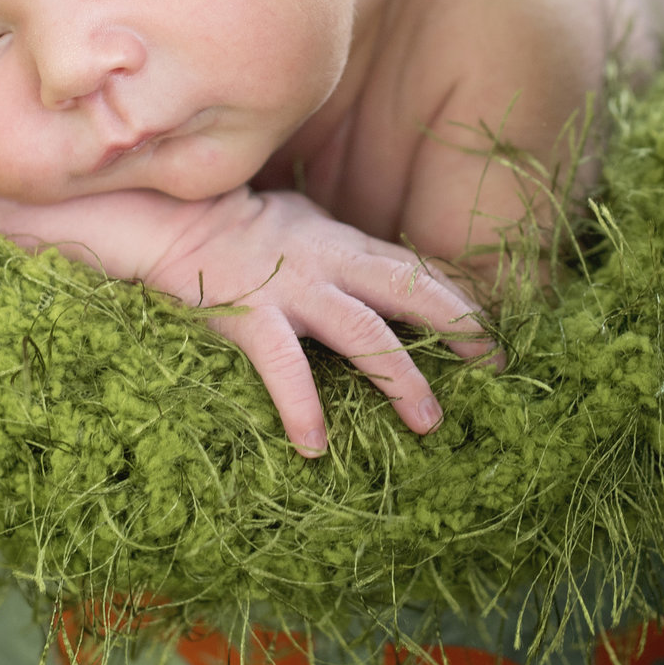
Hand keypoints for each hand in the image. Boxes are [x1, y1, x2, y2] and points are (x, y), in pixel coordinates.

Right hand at [143, 189, 491, 457]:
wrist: (168, 218)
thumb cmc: (233, 222)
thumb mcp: (300, 222)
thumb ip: (336, 244)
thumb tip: (370, 265)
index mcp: (342, 242)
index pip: (412, 268)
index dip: (457, 296)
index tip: (494, 329)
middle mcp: (328, 262)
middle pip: (409, 290)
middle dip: (458, 324)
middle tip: (495, 364)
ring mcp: (291, 290)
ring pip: (363, 331)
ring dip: (401, 377)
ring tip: (429, 422)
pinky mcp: (251, 317)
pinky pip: (285, 366)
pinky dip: (302, 406)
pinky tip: (316, 446)